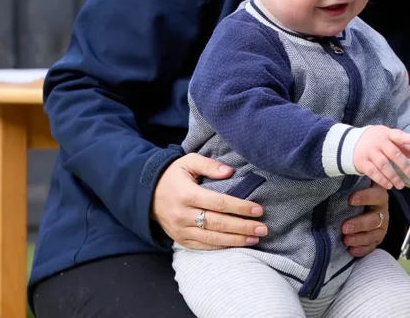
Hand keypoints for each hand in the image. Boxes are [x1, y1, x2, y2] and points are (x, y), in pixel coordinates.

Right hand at [152, 153, 266, 249]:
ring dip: (236, 240)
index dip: (240, 207)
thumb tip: (230, 171)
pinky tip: (237, 245)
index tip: (258, 210)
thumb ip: (209, 165)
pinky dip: (221, 247)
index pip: (219, 203)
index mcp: (187, 194)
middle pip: (218, 223)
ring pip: (212, 238)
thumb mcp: (188, 162)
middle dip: (243, 227)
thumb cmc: (172, 176)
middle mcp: (183, 215)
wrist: (145, 194)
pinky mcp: (179, 240)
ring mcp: (180, 230)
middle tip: (263, 228)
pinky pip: (203, 246)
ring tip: (255, 238)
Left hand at [342, 183, 389, 256]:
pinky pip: (372, 247)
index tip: (351, 199)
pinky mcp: (377, 239)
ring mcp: (381, 226)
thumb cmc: (355, 194)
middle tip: (344, 227)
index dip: (365, 197)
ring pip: (374, 234)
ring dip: (360, 238)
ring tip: (346, 240)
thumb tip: (337, 175)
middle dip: (359, 224)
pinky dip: (362, 249)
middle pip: (375, 219)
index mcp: (379, 195)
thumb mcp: (356, 186)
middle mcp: (382, 211)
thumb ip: (351, 181)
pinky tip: (351, 250)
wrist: (361, 206)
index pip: (376, 195)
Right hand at [353, 126, 409, 189]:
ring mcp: (369, 151)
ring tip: (401, 185)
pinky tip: (389, 185)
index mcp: (387, 134)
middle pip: (394, 154)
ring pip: (384, 165)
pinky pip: (373, 172)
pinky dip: (382, 180)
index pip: (400, 136)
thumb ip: (403, 147)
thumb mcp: (388, 139)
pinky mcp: (362, 161)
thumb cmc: (375, 140)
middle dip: (405, 166)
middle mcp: (378, 142)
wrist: (350, 143)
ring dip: (393, 176)